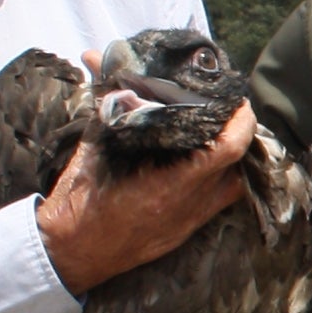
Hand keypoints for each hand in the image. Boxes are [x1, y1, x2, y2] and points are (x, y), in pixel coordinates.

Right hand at [39, 101, 255, 292]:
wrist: (70, 252)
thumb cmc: (78, 201)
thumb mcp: (92, 148)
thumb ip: (107, 105)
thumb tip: (96, 60)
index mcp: (170, 186)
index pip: (227, 150)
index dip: (241, 122)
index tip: (236, 101)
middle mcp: (188, 206)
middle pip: (237, 165)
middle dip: (240, 134)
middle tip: (231, 111)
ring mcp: (189, 222)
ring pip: (233, 186)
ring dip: (233, 159)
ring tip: (223, 133)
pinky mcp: (184, 231)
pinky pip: (218, 202)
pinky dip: (221, 178)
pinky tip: (208, 161)